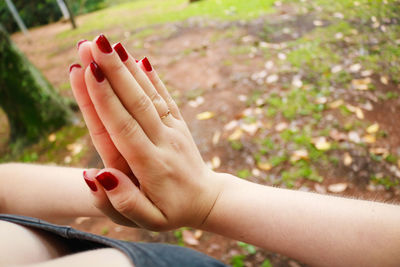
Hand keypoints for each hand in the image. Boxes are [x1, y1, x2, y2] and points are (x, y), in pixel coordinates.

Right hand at [69, 35, 224, 229]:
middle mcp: (162, 141)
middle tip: (91, 45)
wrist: (207, 199)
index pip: (124, 128)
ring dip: (128, 68)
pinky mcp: (178, 123)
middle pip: (135, 103)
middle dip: (112, 73)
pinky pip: (165, 97)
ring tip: (108, 43)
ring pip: (149, 95)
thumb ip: (121, 202)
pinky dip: (152, 77)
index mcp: (150, 165)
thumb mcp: (148, 221)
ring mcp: (172, 130)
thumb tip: (95, 174)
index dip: (104, 101)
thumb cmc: (171, 211)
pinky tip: (139, 57)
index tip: (87, 73)